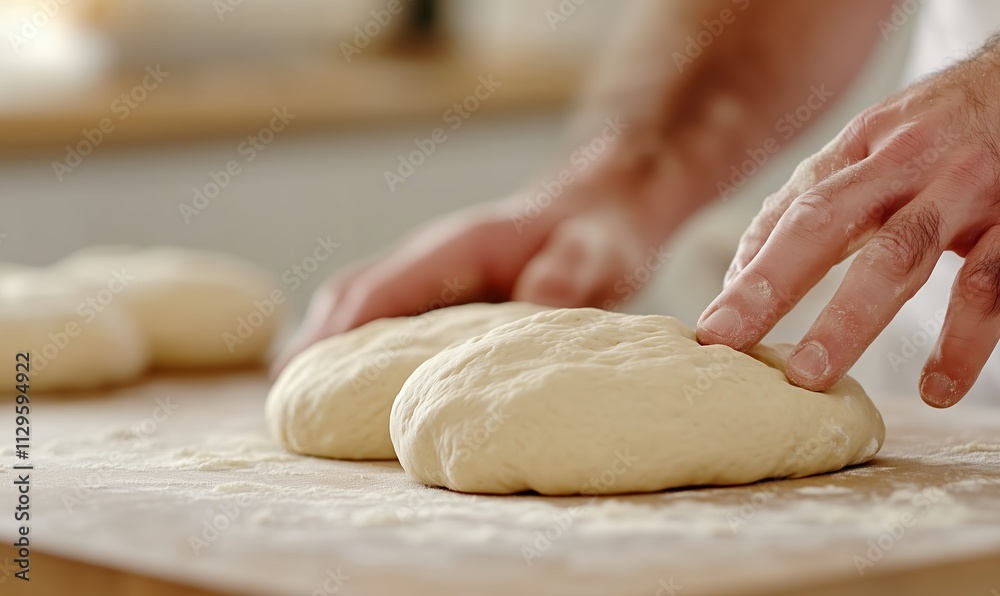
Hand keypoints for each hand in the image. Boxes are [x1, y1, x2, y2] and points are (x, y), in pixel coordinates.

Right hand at [273, 177, 664, 374]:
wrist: (601, 206)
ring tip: (304, 402)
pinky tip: (354, 386)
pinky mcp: (442, 290)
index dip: (338, 332)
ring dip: (329, 345)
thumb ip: (570, 271)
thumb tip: (538, 300)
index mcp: (456, 247)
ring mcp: (432, 272)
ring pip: (360, 303)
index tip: (302, 374)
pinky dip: (359, 345)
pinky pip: (385, 315)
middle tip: (286, 401)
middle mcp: (431, 256)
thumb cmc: (596, 232)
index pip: (381, 288)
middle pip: (352, 295)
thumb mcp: (598, 251)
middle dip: (314, 343)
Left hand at [698, 37, 999, 407]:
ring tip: (812, 376)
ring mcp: (966, 190)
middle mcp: (909, 162)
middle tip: (731, 339)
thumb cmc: (940, 133)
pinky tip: (938, 388)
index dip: (751, 268)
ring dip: (851, 319)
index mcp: (865, 147)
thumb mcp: (873, 146)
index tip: (714, 328)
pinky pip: (991, 286)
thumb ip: (812, 200)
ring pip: (901, 256)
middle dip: (773, 284)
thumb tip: (740, 271)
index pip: (796, 208)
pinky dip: (964, 341)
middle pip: (828, 222)